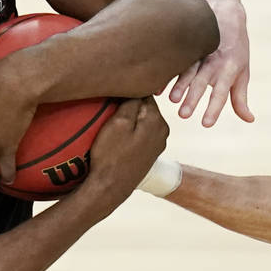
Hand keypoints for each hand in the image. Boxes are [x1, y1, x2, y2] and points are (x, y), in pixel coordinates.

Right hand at [77, 97, 168, 211]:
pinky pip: (139, 132)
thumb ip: (131, 101)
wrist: (110, 188)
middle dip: (128, 102)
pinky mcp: (148, 153)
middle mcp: (163, 130)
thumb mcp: (118, 123)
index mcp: (158, 120)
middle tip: (108, 105)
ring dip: (128, 116)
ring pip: (141, 119)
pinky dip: (129, 130)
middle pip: (144, 105)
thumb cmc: (111, 155)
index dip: (127, 88)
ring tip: (108, 119)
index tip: (111, 91)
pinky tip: (115, 135)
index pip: (144, 91)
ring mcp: (157, 143)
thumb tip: (140, 82)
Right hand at [167, 0, 254, 126]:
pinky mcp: (186, 43)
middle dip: (193, 98)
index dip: (214, 108)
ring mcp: (198, 50)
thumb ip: (240, 98)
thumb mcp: (242, 71)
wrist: (223, 9)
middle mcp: (213, 60)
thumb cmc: (235, 48)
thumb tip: (249, 119)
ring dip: (179, 84)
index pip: (221, 92)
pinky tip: (158, 85)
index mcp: (229, 69)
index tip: (205, 124)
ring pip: (187, 69)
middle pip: (202, 82)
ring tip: (171, 99)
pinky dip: (167, 72)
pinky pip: (176, 58)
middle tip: (183, 115)